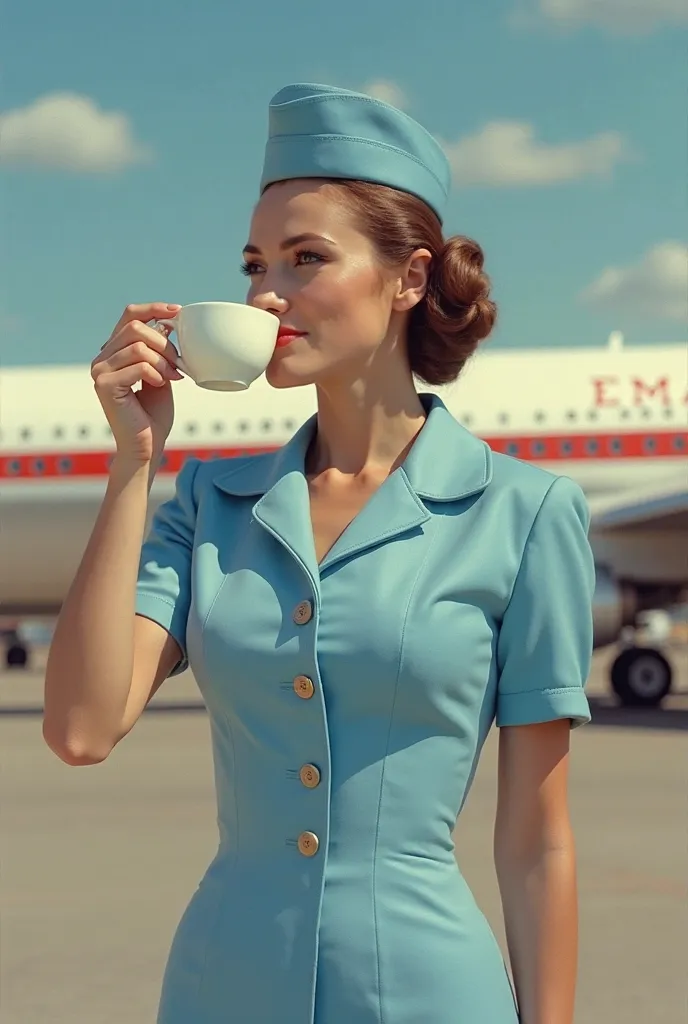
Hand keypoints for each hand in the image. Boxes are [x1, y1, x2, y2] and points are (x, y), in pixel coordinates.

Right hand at [91, 303, 184, 464]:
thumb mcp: (161, 374)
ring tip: (172, 377)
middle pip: (135, 327)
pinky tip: (160, 385)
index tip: (177, 311)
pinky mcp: (104, 384)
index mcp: (114, 351)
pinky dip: (156, 373)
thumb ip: (159, 351)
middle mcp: (102, 358)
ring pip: (138, 346)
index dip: (154, 309)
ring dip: (163, 361)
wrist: (146, 445)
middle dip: (164, 343)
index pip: (130, 316)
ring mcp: (99, 370)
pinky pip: (139, 365)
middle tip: (178, 364)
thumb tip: (166, 323)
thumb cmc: (154, 414)